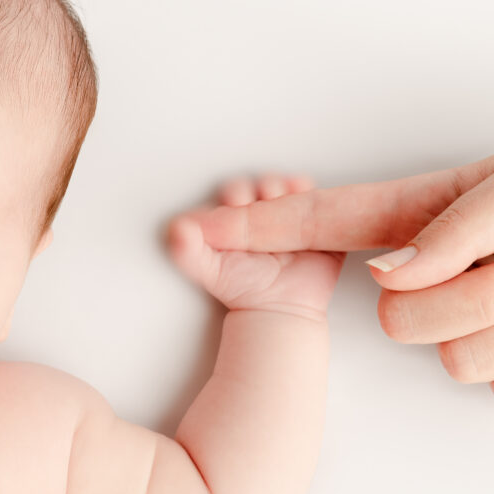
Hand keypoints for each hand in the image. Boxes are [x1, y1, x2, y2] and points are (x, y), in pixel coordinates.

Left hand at [167, 173, 344, 317]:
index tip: (237, 203)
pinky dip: (313, 197)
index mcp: (233, 213)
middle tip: (265, 199)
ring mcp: (288, 215)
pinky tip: (306, 201)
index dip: (236, 192)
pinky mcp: (314, 223)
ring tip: (285, 200)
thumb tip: (177, 228)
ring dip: (290, 188)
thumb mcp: (205, 268)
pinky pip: (316, 201)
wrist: (277, 310)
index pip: (234, 189)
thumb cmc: (240, 287)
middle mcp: (260, 210)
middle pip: (264, 183)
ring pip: (290, 188)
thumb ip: (185, 249)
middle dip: (266, 186)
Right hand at [197, 147, 493, 410]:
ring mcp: (474, 329)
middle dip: (480, 300)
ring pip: (453, 362)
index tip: (197, 232)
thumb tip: (389, 276)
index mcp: (427, 217)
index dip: (261, 234)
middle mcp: (438, 275)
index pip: (324, 227)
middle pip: (399, 319)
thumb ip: (457, 228)